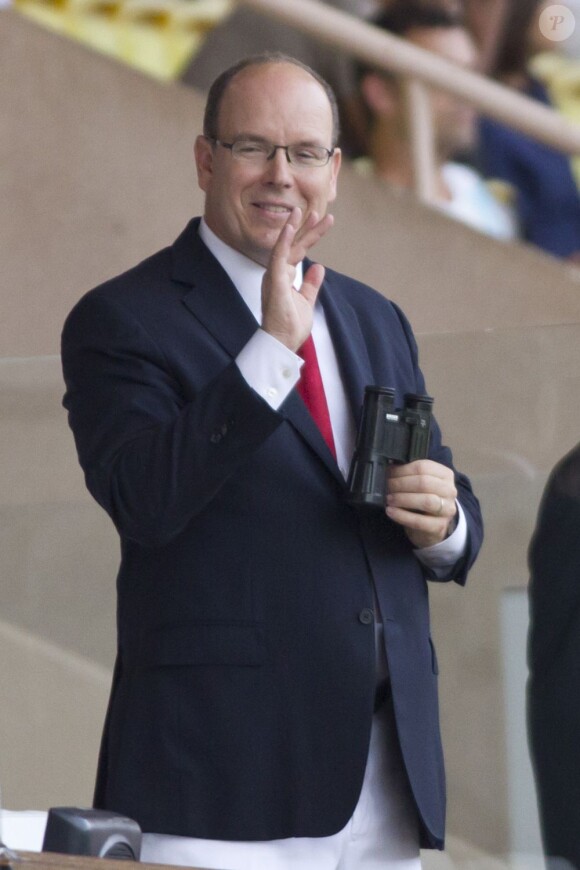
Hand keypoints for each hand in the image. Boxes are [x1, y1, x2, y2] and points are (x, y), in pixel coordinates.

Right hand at [261, 207, 333, 350]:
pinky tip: (290, 227)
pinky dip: (284, 241)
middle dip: (307, 229)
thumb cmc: (290, 326)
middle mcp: (277, 273)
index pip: (299, 252)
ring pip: (285, 246)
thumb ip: (311, 284)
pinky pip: (278, 256)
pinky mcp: (274, 281)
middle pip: (294, 246)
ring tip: (301, 211)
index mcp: (284, 277)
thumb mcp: (306, 301)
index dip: (310, 236)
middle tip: (319, 212)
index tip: (322, 221)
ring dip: (293, 228)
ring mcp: (274, 276)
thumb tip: (319, 267)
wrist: (282, 343)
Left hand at [385, 459, 457, 547]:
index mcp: (445, 475)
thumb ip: (409, 475)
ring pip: (425, 501)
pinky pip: (419, 521)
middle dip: (401, 484)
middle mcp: (450, 491)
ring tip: (389, 499)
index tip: (389, 472)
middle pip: (424, 483)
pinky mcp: (439, 526)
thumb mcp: (419, 484)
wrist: (431, 525)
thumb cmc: (422, 499)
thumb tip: (390, 467)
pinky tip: (390, 511)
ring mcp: (447, 510)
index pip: (423, 467)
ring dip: (403, 498)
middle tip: (387, 486)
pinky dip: (402, 515)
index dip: (403, 469)